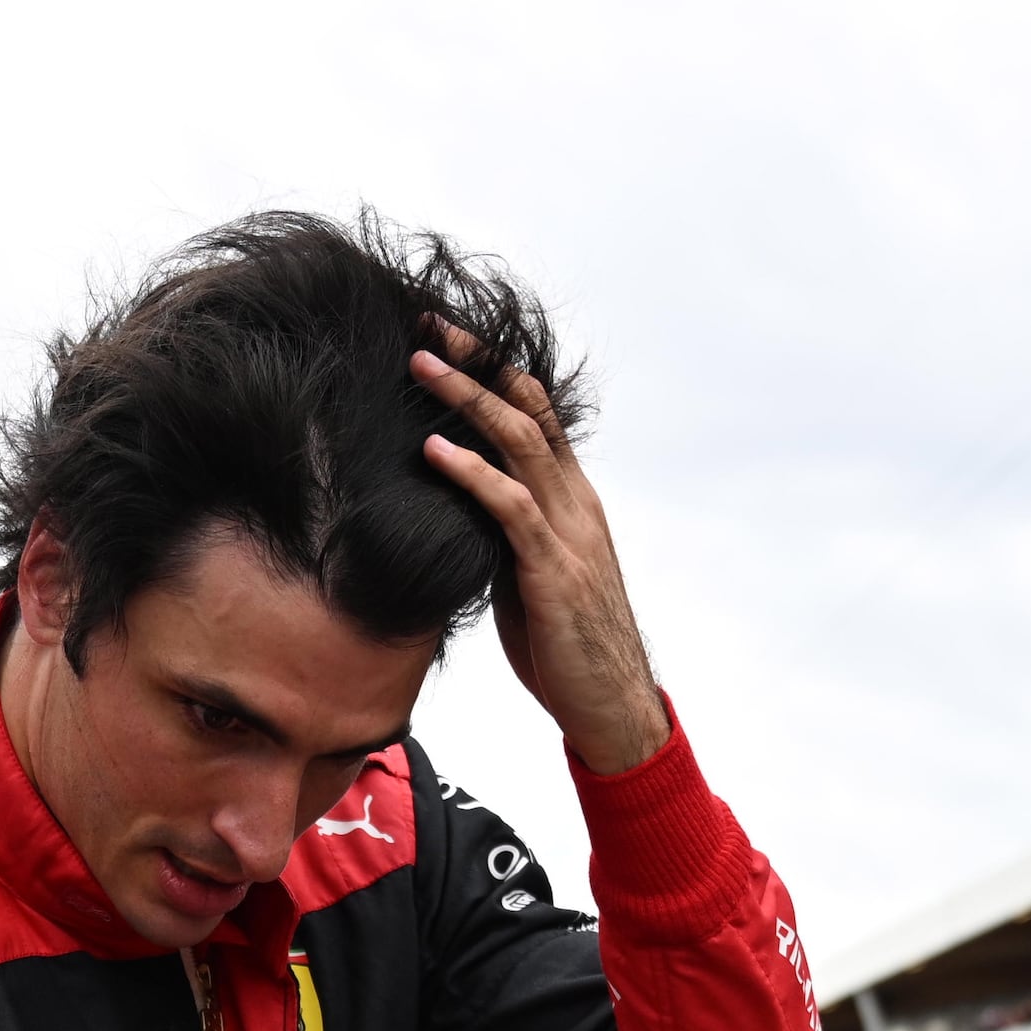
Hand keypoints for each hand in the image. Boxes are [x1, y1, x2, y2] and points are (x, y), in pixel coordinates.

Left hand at [413, 318, 668, 774]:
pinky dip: (471, 473)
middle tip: (425, 325)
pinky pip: (510, 507)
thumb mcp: (528, 576)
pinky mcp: (554, 569)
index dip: (493, 370)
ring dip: (466, 400)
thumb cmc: (566, 646)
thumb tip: (456, 514)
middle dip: (476, 362)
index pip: (533, 413)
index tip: (447, 339)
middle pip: (525, 408)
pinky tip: (433, 452)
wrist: (611, 704)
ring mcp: (568, 531)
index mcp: (572, 498)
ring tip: (419, 365)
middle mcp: (575, 501)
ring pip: (520, 442)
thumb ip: (503, 536)